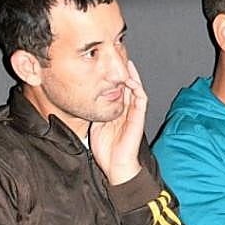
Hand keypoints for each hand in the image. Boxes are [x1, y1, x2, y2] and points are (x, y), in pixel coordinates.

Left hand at [88, 60, 147, 183]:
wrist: (116, 165)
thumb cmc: (106, 150)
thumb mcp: (95, 125)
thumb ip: (94, 112)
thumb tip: (82, 100)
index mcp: (117, 112)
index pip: (118, 90)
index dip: (115, 78)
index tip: (108, 66)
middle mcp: (127, 110)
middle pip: (128, 86)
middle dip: (124, 72)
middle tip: (121, 58)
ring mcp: (134, 113)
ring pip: (136, 89)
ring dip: (132, 77)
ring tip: (127, 64)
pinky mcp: (139, 118)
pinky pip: (141, 100)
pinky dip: (137, 88)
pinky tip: (131, 80)